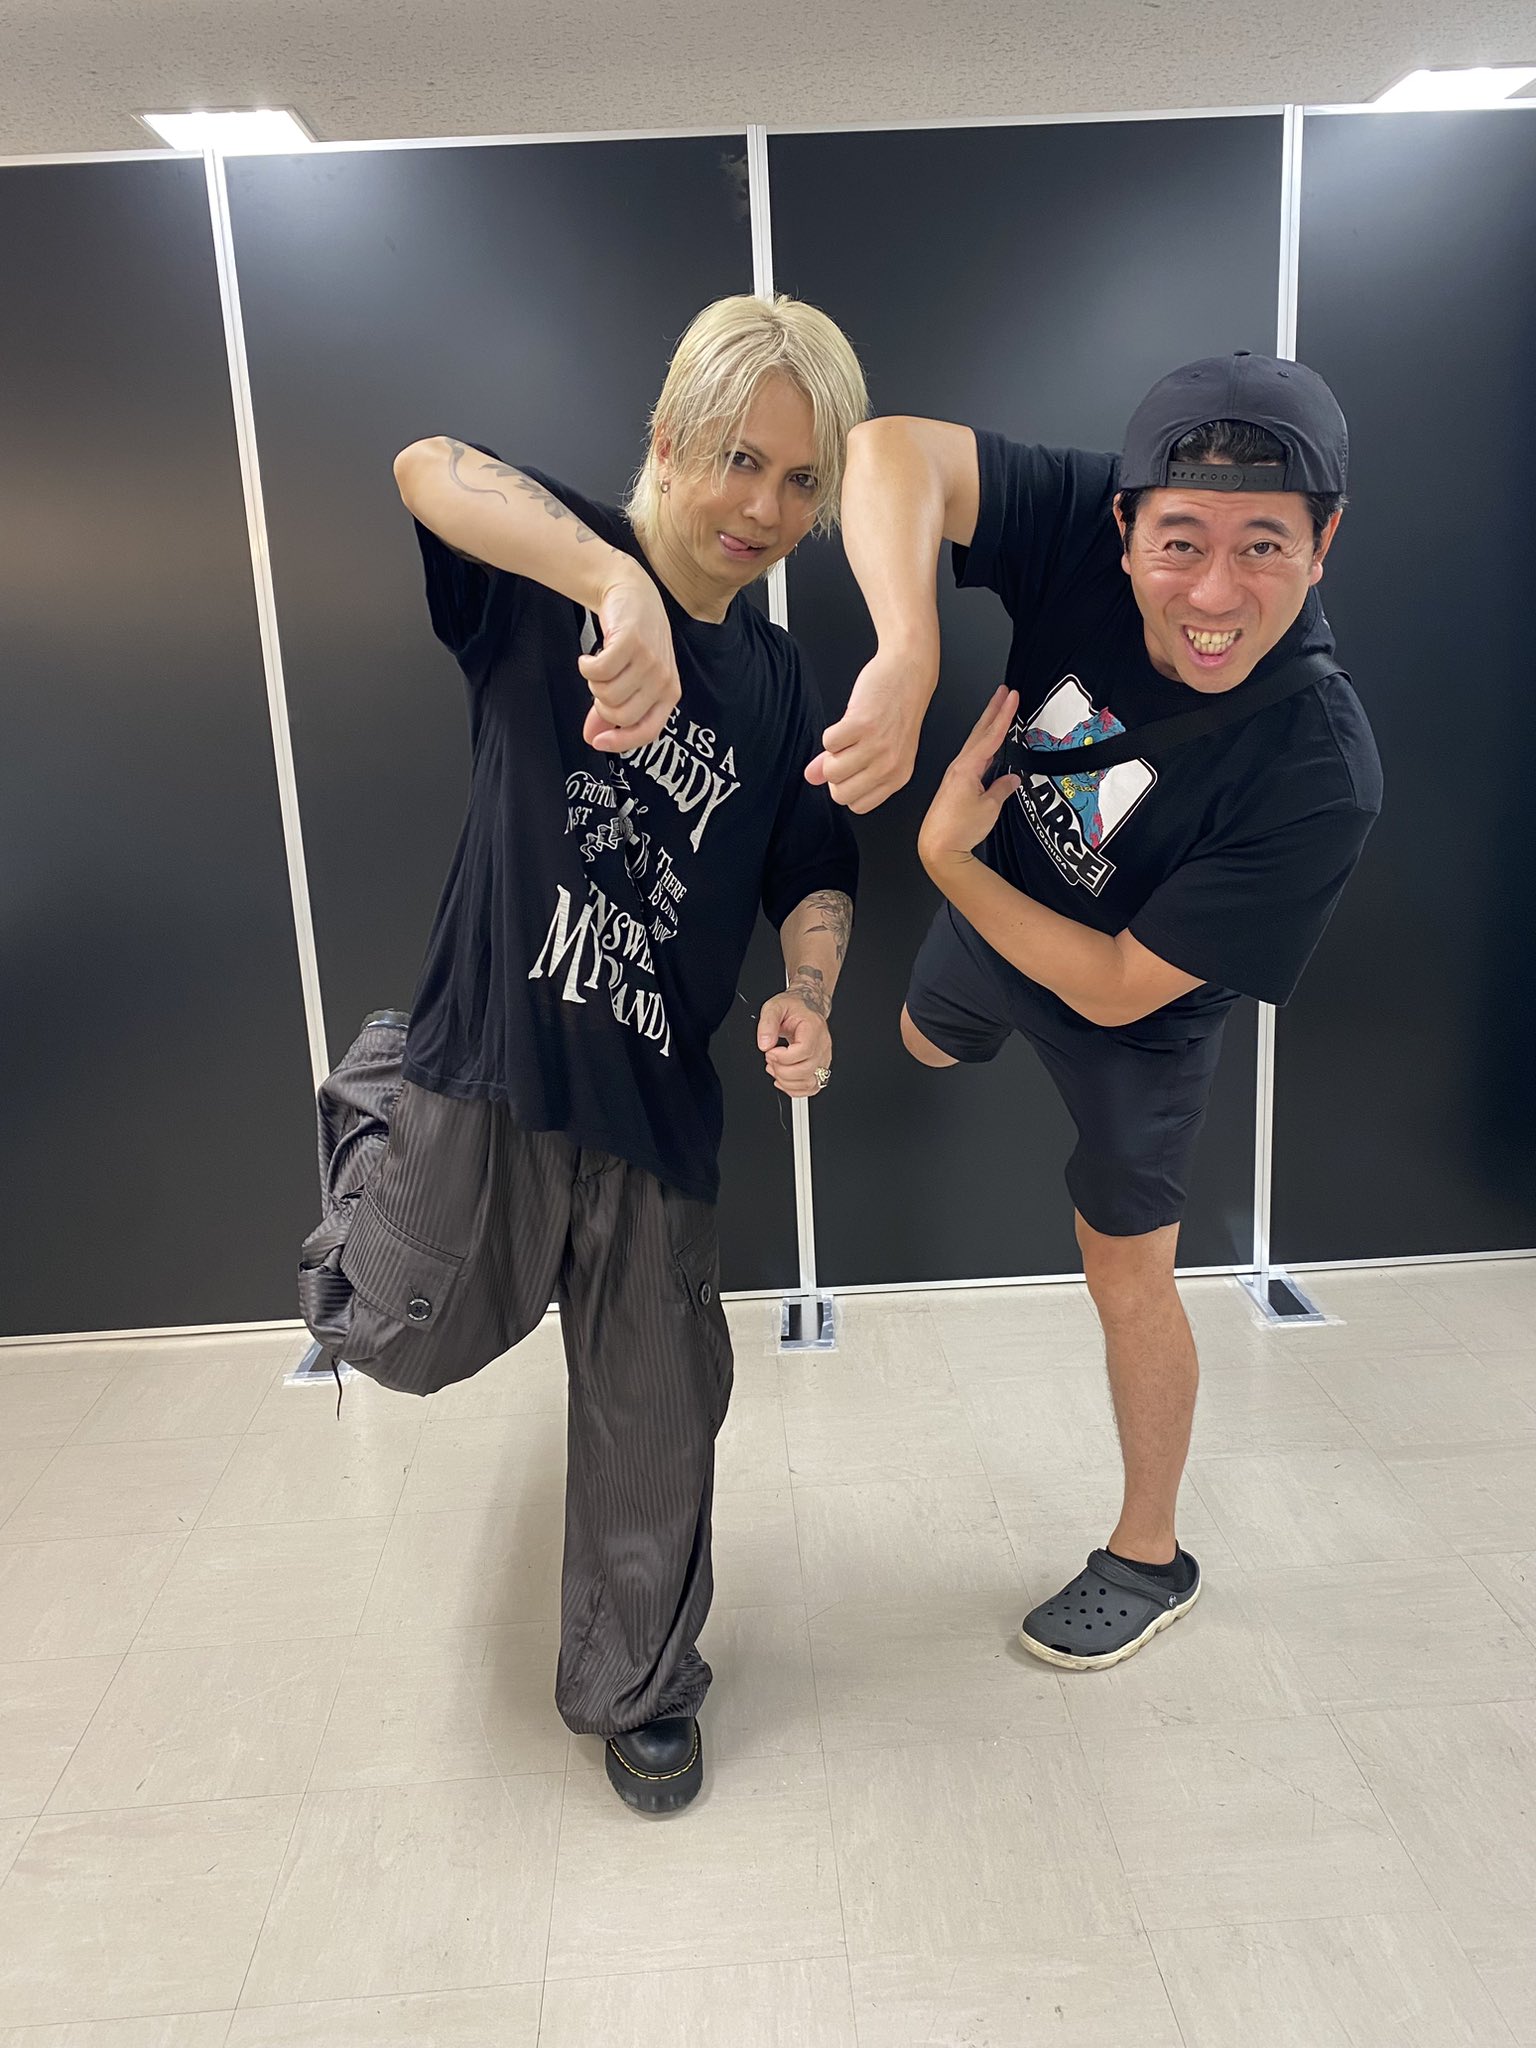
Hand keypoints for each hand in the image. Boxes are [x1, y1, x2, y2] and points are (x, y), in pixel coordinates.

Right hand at [580, 561, 680, 752]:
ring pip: (606, 693)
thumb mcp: (630, 678)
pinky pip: (598, 671)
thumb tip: (592, 737)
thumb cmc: (633, 640)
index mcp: (668, 694)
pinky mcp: (631, 642)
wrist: (631, 593)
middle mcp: (663, 680)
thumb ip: (610, 710)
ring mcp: (649, 661)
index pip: (647, 732)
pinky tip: (589, 656)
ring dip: (593, 681)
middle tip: (601, 683)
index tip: (597, 742)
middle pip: (619, 716)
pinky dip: (586, 665)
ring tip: (599, 664)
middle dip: (601, 703)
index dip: (620, 742)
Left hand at [756, 991, 833, 1098]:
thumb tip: (764, 1044)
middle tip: (770, 1058)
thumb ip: (767, 1024)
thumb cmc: (793, 1007)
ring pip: (810, 1083)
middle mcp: (822, 1045)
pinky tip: (783, 1079)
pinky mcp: (820, 1067)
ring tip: (775, 1068)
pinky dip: (795, 1089)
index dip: (783, 1057)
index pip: (804, 1051)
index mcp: (813, 1028)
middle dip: (781, 1070)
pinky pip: (812, 1087)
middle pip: (806, 1070)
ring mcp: (823, 1058)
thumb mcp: (774, 1007)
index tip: (770, 1052)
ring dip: (787, 1082)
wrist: (806, 1006)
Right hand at [803, 643, 937, 812]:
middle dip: (834, 774)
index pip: (857, 806)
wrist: (908, 674)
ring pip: (831, 771)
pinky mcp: (863, 724)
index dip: (846, 787)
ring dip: (831, 753)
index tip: (850, 770)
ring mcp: (877, 746)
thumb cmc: (897, 710)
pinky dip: (831, 733)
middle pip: (840, 794)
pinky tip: (847, 723)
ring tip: (847, 737)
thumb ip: (848, 768)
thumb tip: (812, 778)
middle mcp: (889, 766)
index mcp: (897, 777)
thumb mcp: (880, 747)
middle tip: (846, 752)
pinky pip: (828, 743)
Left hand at [916, 686, 1021, 871]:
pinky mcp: (955, 785)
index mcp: (967, 768)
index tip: (1012, 697)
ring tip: (998, 710)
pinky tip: (989, 747)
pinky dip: (982, 746)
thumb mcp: (989, 808)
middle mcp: (959, 767)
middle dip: (993, 710)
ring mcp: (955, 775)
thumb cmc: (957, 830)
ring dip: (987, 725)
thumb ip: (1002, 788)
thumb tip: (1011, 779)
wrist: (939, 848)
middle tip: (1003, 692)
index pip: (991, 734)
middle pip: (980, 732)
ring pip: (975, 743)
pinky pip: (972, 758)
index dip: (1003, 714)